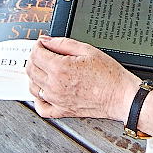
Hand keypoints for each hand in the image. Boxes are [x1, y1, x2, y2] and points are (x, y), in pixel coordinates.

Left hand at [26, 35, 140, 121]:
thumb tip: (47, 40)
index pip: (36, 54)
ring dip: (34, 76)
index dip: (38, 45)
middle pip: (31, 69)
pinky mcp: (62, 111)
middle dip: (34, 58)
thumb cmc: (110, 75)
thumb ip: (64, 43)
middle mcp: (54, 86)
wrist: (121, 96)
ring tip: (44, 70)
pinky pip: (41, 108)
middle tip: (43, 54)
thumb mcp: (88, 50)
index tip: (43, 44)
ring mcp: (57, 100)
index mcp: (60, 68)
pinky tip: (44, 92)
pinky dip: (38, 100)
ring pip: (32, 87)